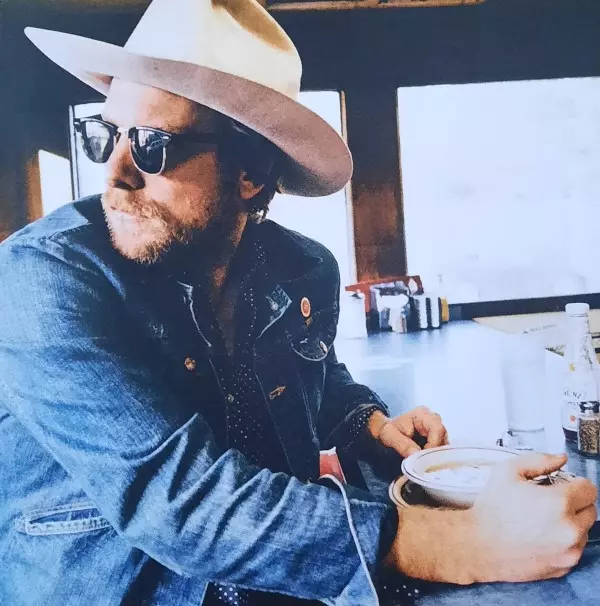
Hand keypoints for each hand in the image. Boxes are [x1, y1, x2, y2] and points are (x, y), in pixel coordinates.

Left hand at [368, 406, 447, 457]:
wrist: (385, 429)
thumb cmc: (387, 430)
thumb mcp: (390, 436)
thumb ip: (403, 444)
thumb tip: (417, 454)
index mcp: (422, 414)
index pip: (437, 429)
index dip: (434, 445)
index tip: (425, 458)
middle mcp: (432, 418)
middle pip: (443, 436)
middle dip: (435, 451)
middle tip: (424, 462)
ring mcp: (435, 427)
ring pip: (444, 442)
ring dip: (435, 454)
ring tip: (424, 462)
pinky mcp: (435, 436)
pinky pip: (440, 446)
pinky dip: (435, 455)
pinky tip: (427, 461)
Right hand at [385, 453, 596, 584]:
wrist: (477, 545)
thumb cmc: (491, 507)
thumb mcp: (507, 472)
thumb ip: (539, 460)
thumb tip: (562, 458)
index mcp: (559, 502)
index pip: (589, 489)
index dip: (574, 483)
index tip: (560, 484)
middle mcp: (570, 529)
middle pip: (591, 510)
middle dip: (575, 502)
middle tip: (550, 500)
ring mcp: (569, 551)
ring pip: (584, 530)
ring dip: (572, 522)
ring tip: (544, 519)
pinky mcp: (564, 567)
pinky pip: (575, 549)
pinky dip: (565, 541)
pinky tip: (542, 535)